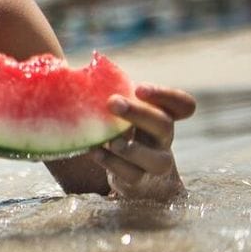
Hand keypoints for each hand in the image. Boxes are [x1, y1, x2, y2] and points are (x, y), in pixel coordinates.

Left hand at [92, 84, 195, 203]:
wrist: (138, 180)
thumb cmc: (122, 134)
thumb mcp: (123, 115)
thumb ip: (111, 96)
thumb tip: (67, 69)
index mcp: (162, 117)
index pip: (183, 105)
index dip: (166, 95)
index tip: (139, 88)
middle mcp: (163, 139)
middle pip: (164, 125)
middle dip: (138, 113)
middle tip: (113, 102)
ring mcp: (155, 163)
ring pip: (154, 158)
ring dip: (130, 148)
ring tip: (111, 140)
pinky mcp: (139, 182)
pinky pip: (130, 175)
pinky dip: (111, 163)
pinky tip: (95, 152)